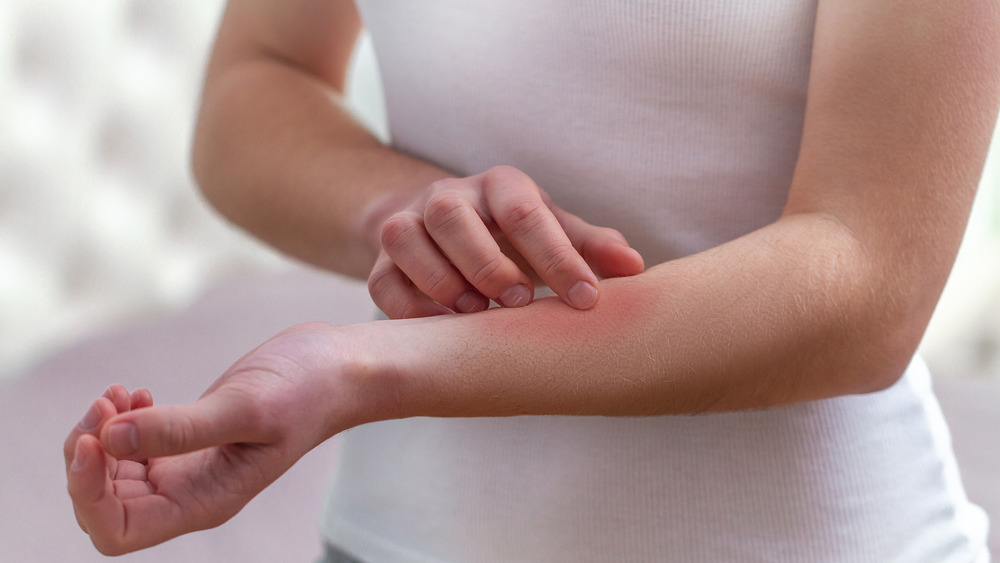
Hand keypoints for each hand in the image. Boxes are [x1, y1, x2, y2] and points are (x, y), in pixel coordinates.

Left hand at [64, 323, 352, 554]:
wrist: (336, 370)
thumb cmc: (305, 392)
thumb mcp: (245, 409)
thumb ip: (179, 429)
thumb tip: (108, 439)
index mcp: (203, 503)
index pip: (118, 530)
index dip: (88, 494)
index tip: (92, 439)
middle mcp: (189, 494)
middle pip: (104, 505)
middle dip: (87, 457)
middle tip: (106, 402)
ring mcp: (185, 468)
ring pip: (110, 473)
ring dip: (100, 433)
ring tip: (119, 392)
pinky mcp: (187, 440)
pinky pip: (130, 447)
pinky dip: (118, 420)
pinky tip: (137, 391)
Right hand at [367, 165, 643, 317]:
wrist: (439, 222)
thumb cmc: (511, 232)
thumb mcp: (551, 229)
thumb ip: (589, 246)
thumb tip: (636, 267)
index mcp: (498, 187)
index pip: (526, 212)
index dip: (559, 256)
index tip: (587, 299)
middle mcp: (447, 197)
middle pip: (451, 215)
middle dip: (485, 261)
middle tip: (520, 301)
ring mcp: (406, 225)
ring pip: (404, 239)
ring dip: (439, 279)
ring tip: (476, 314)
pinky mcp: (380, 263)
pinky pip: (381, 281)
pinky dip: (407, 308)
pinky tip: (442, 331)